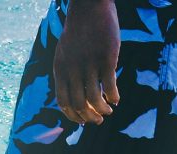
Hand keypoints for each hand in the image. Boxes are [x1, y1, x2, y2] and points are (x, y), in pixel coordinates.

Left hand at [54, 0, 120, 124]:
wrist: (89, 6)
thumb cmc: (78, 32)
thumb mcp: (64, 54)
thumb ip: (66, 74)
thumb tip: (73, 98)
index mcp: (60, 70)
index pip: (63, 102)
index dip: (73, 116)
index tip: (82, 120)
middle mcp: (73, 70)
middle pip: (80, 104)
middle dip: (90, 117)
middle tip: (99, 120)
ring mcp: (89, 64)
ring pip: (95, 99)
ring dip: (102, 110)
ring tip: (108, 111)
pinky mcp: (106, 59)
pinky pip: (110, 86)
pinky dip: (113, 97)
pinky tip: (116, 99)